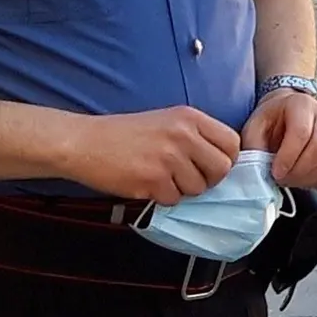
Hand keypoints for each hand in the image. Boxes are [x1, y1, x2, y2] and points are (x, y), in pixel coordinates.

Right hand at [61, 106, 240, 206]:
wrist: (85, 143)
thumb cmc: (125, 134)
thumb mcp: (166, 121)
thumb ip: (196, 136)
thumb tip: (224, 162)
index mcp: (189, 117)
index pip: (232, 143)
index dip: (225, 159)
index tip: (211, 165)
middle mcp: (183, 135)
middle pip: (221, 169)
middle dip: (208, 179)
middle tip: (187, 177)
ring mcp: (169, 158)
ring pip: (198, 188)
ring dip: (182, 189)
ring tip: (160, 176)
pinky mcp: (153, 180)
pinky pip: (174, 199)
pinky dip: (162, 197)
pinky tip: (146, 183)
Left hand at [243, 88, 316, 189]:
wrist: (287, 113)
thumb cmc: (272, 120)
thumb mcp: (254, 127)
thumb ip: (254, 147)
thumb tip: (258, 172)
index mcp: (301, 104)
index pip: (301, 132)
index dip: (288, 157)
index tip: (275, 172)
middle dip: (299, 170)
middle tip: (281, 178)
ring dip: (307, 177)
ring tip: (289, 178)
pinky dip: (316, 180)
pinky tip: (300, 177)